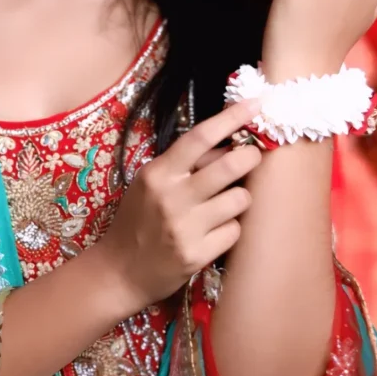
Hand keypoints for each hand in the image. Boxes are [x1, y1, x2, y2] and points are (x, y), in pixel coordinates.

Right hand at [96, 100, 261, 309]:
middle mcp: (171, 197)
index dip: (232, 118)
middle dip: (251, 157)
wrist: (119, 272)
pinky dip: (231, 229)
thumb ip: (184, 165)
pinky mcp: (197, 255)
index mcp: (158, 173)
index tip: (257, 103)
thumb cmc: (138, 221)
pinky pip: (235, 231)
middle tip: (252, 157)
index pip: (200, 137)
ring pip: (240, 199)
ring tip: (225, 204)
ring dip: (240, 198)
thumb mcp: (150, 184)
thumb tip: (228, 144)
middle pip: (230, 164)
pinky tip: (214, 233)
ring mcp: (185, 227)